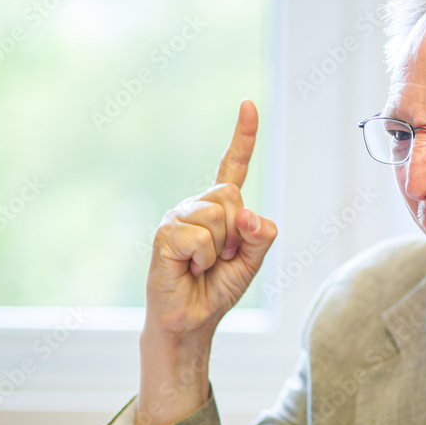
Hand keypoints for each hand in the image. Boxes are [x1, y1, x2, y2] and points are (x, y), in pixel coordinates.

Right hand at [135, 100, 276, 424]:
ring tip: (203, 266)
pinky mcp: (164, 234)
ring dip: (220, 249)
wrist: (191, 320)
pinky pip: (201, 237)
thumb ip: (261, 235)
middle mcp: (195, 205)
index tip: (248, 104)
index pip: (233, 166)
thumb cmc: (217, 289)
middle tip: (221, 257)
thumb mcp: (252, 261)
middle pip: (232, 195)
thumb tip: (250, 216)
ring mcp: (177, 217)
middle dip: (237, 232)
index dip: (243, 136)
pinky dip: (203, 259)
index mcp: (219, 208)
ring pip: (219, 216)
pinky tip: (189, 269)